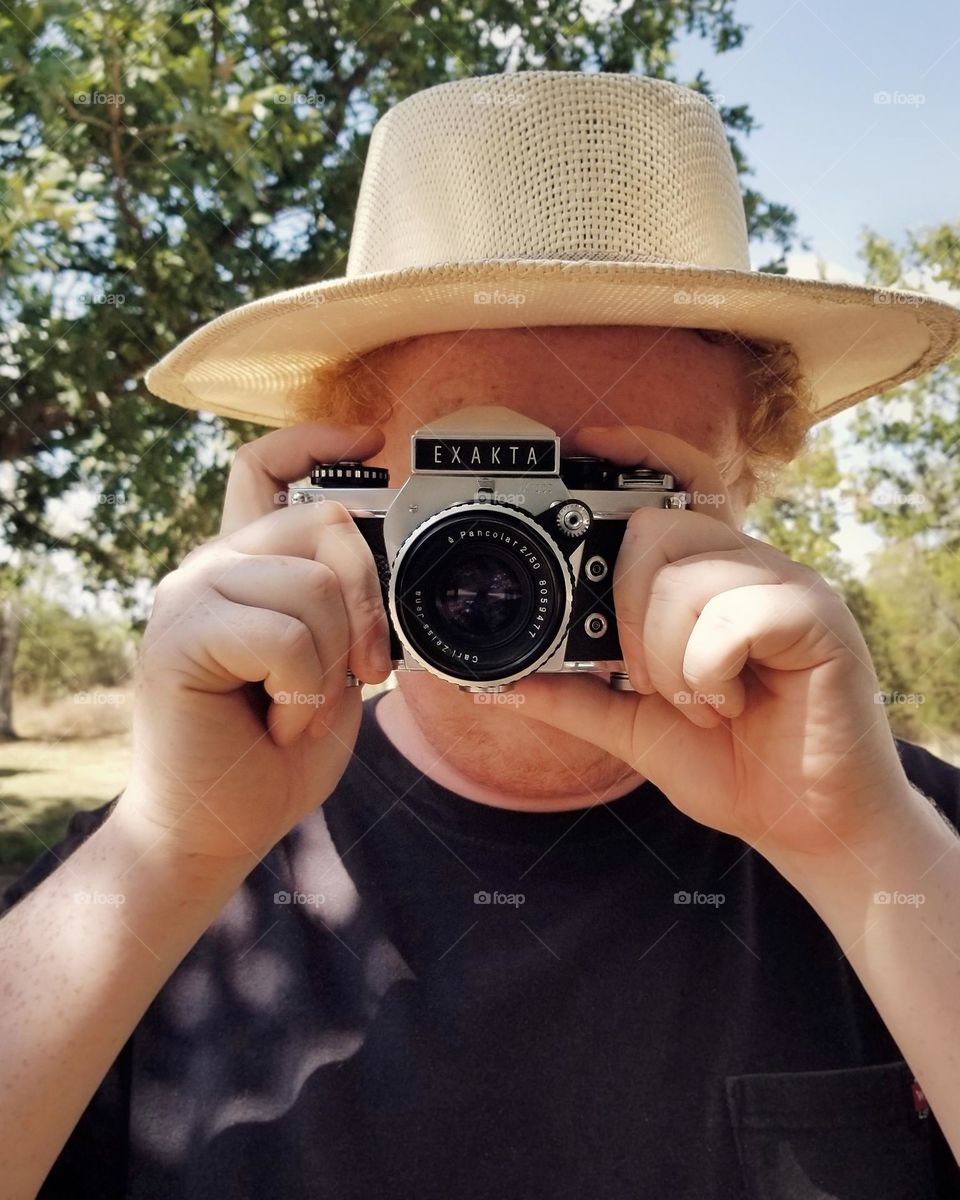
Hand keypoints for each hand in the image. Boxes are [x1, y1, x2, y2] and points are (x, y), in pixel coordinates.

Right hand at [115, 422, 391, 862]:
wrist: (219, 827)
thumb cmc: (277, 752)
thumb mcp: (334, 667)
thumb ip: (344, 606)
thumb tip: (381, 550)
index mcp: (248, 566)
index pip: (266, 467)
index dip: (319, 440)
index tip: (373, 440)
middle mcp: (213, 565)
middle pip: (323, 519)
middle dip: (371, 601)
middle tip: (367, 671)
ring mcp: (190, 594)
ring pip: (313, 584)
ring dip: (333, 663)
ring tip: (298, 707)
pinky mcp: (179, 633)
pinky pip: (287, 634)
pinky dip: (304, 691)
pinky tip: (275, 720)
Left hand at [512, 425, 910, 860]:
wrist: (803, 823)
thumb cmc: (731, 763)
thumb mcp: (633, 727)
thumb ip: (572, 697)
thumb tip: (496, 684)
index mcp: (705, 581)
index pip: (664, 495)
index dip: (631, 456)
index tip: (584, 443)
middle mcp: (745, 567)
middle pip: (656, 530)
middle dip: (628, 616)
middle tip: (653, 681)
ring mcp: (786, 584)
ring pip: (686, 577)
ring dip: (670, 659)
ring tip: (702, 701)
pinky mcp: (818, 615)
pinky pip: (734, 615)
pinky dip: (711, 672)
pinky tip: (734, 703)